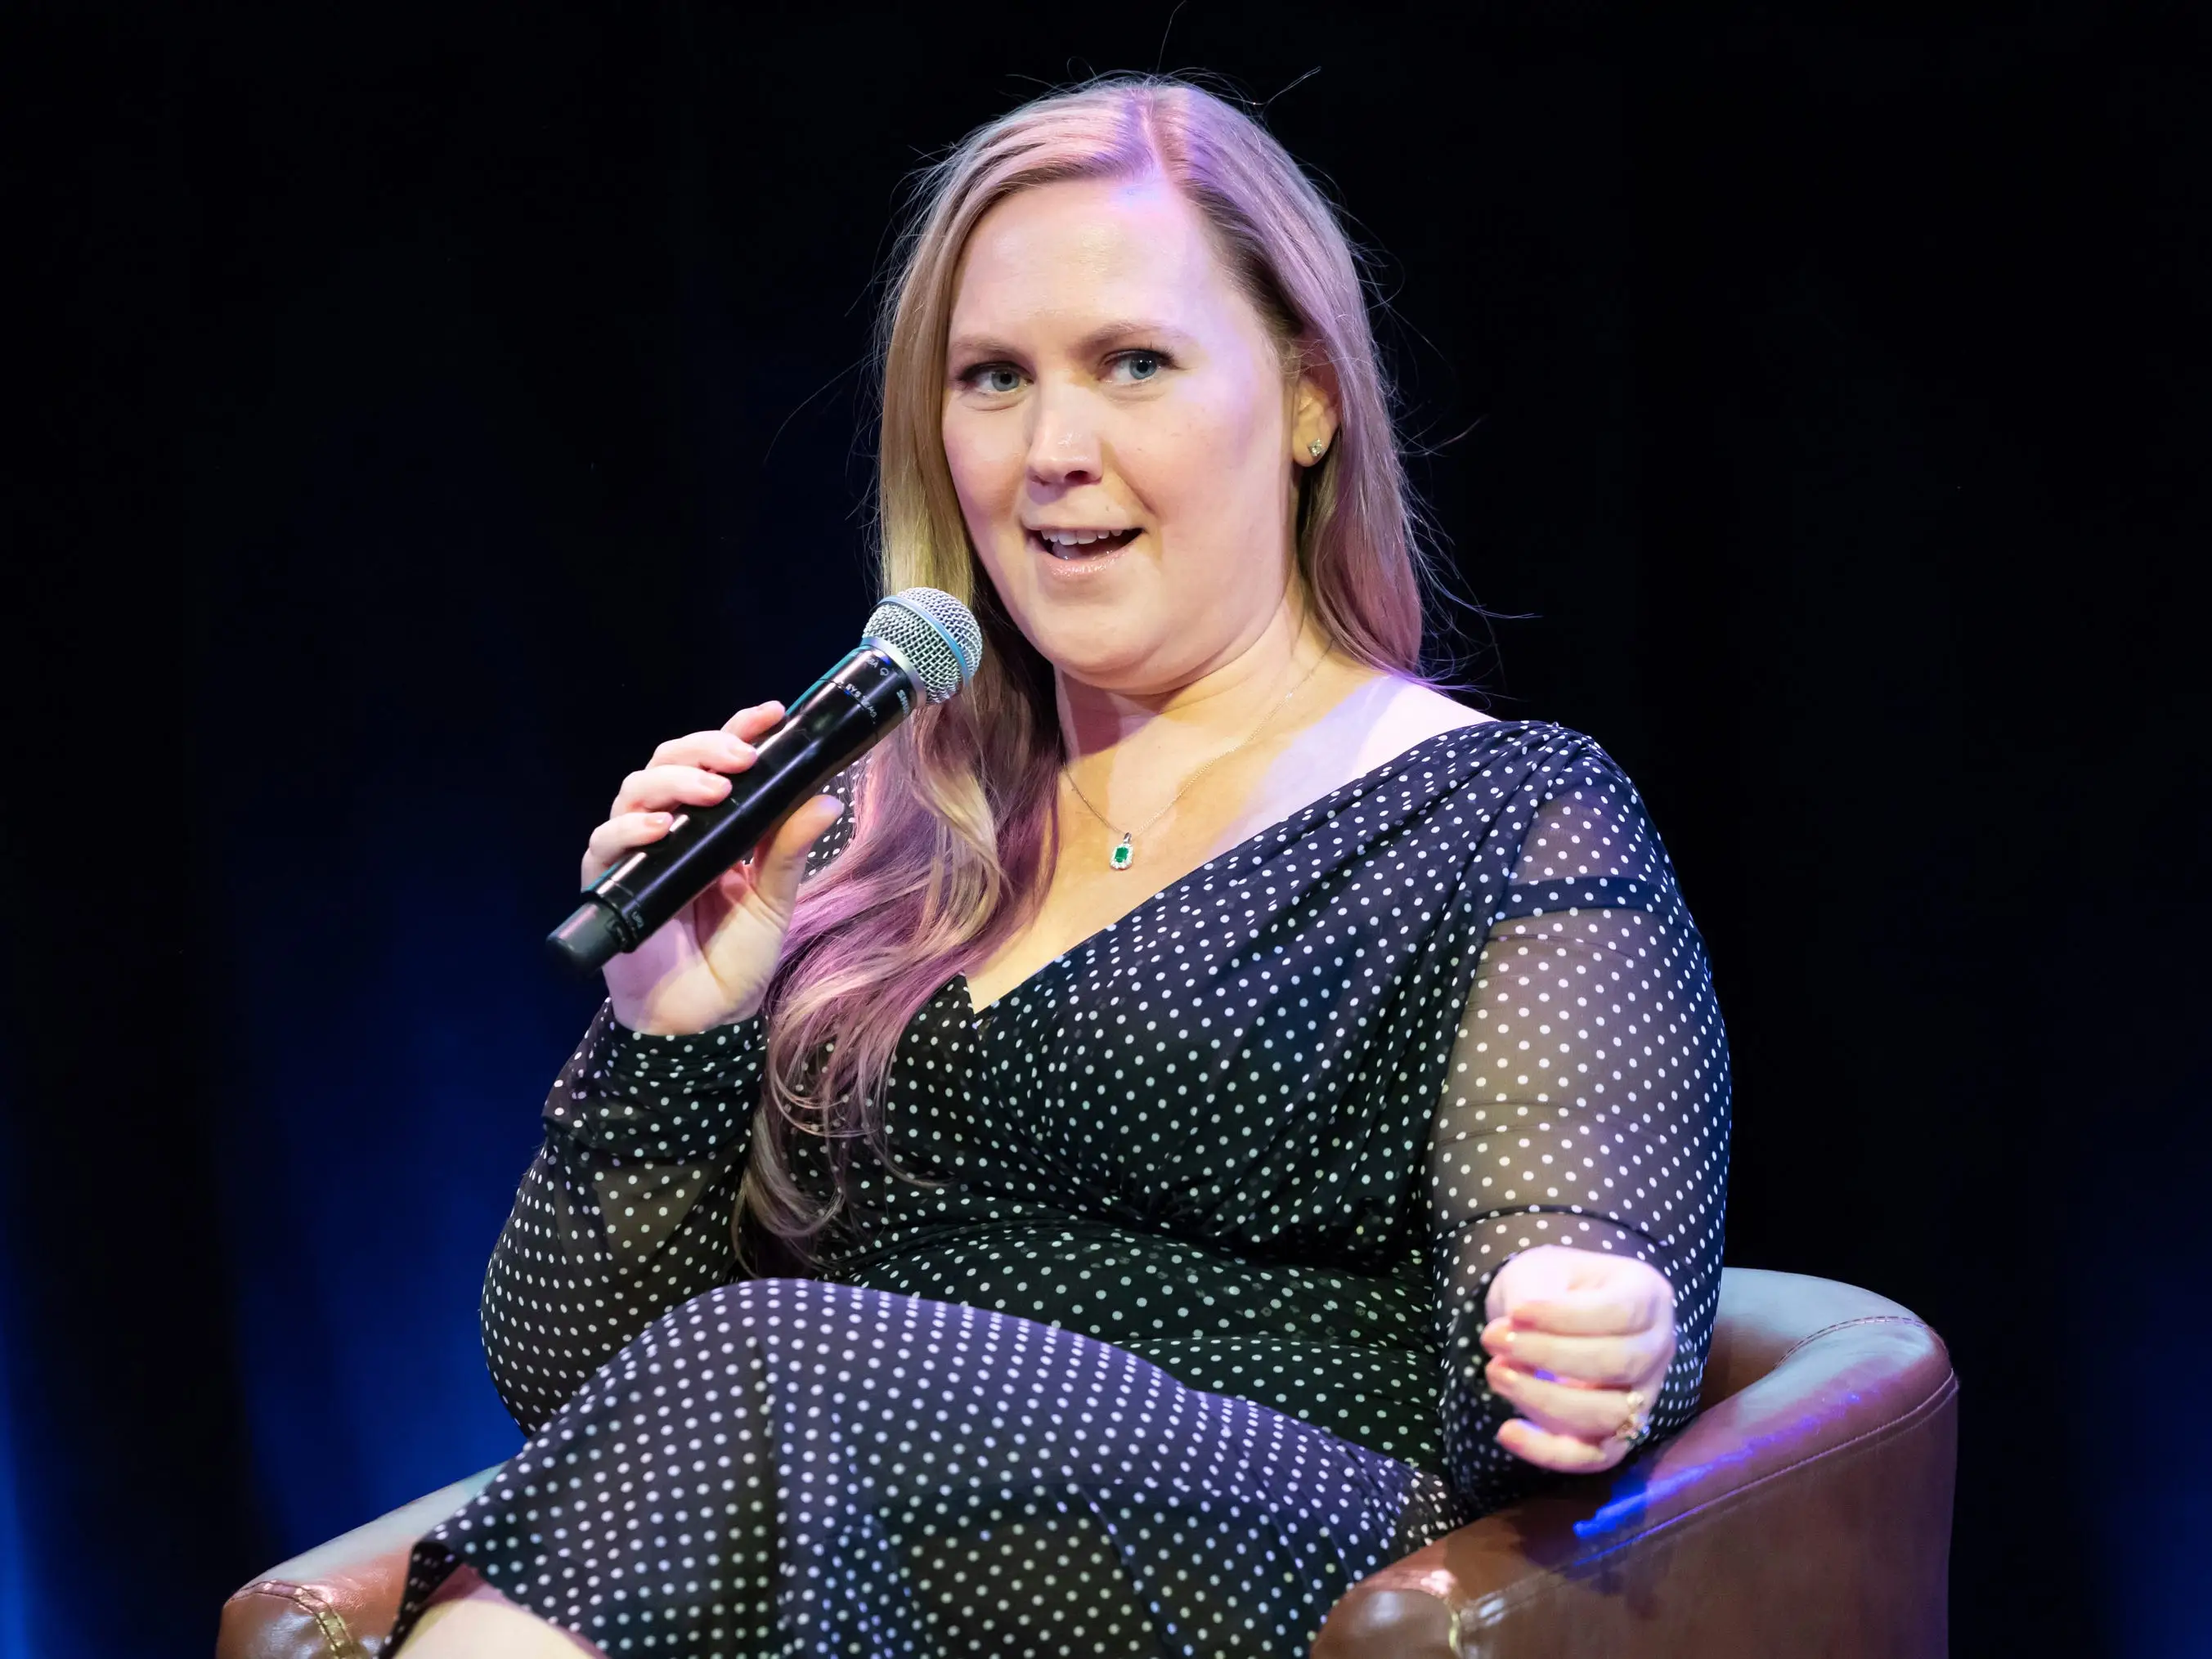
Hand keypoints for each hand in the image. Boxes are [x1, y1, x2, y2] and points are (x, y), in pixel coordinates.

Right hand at [584, 700, 847, 1035]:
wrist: (705, 1018)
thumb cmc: (737, 958)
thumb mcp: (775, 900)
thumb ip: (789, 850)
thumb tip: (826, 800)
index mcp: (713, 824)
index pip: (716, 761)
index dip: (737, 729)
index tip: (771, 714)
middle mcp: (671, 828)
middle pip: (669, 762)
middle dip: (705, 749)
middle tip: (741, 758)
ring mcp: (637, 854)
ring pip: (634, 790)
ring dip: (673, 781)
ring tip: (714, 791)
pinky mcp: (610, 885)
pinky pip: (604, 844)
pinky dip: (629, 829)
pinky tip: (661, 829)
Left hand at [1479, 1243, 1676, 1473]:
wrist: (1548, 1311)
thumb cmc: (1552, 1284)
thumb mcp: (1541, 1270)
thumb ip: (1533, 1294)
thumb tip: (1514, 1331)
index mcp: (1649, 1296)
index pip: (1619, 1313)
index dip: (1565, 1317)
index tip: (1515, 1312)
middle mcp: (1658, 1349)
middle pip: (1617, 1364)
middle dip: (1548, 1355)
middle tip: (1493, 1339)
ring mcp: (1645, 1397)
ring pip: (1608, 1415)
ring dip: (1543, 1400)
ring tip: (1495, 1372)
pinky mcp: (1619, 1434)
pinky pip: (1595, 1457)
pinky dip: (1549, 1452)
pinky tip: (1508, 1432)